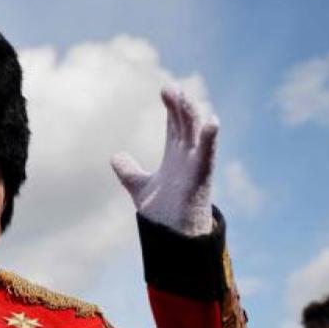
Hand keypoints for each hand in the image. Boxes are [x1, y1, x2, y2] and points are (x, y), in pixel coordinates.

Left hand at [111, 86, 218, 236]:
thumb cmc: (164, 213)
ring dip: (190, 115)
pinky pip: (208, 155)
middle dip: (179, 106)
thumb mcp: (141, 188)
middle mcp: (187, 157)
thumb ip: (129, 171)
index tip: (166, 89)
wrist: (171, 238)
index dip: (172, 107)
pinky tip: (213, 121)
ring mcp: (195, 166)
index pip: (175, 125)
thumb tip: (115, 157)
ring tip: (184, 97)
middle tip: (169, 88)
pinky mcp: (201, 178)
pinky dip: (210, 139)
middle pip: (185, 124)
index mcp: (175, 156)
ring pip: (196, 134)